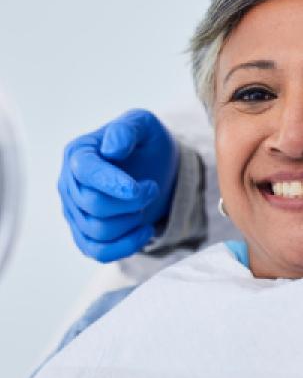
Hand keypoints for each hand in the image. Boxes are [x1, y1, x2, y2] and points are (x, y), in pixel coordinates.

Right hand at [58, 109, 179, 261]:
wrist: (157, 169)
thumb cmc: (147, 145)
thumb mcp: (144, 125)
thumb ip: (127, 129)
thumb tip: (111, 148)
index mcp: (78, 153)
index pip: (85, 172)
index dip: (112, 183)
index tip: (139, 188)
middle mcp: (69, 184)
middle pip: (94, 205)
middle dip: (132, 201)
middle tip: (151, 188)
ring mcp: (74, 212)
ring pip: (98, 230)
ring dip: (132, 221)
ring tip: (145, 205)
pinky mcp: (85, 234)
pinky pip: (99, 252)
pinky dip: (126, 246)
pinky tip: (146, 230)